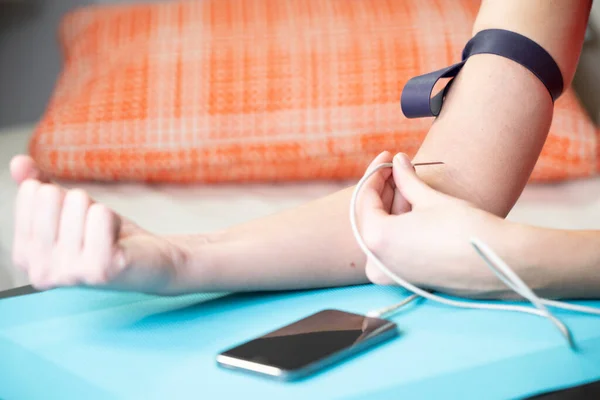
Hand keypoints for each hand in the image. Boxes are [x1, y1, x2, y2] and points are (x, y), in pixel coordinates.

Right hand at [10, 155, 188, 294]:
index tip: (78, 221)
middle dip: (81, 202)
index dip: (63, 196)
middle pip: (51, 195)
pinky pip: (100, 214)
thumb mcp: (69, 208)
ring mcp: (69, 273)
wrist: (153, 262)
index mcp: (24, 255)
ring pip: (78, 202)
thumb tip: (17, 162)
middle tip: (96, 228)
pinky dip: (113, 218)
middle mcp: (40, 270)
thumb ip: (40, 187)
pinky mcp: (99, 270)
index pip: (31, 192)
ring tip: (108, 236)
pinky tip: (118, 240)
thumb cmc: (109, 235)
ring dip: (101, 213)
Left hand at [356, 152, 518, 297]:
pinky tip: (413, 206)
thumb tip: (396, 161)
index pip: (364, 199)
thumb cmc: (466, 229)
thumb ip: (406, 180)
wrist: (502, 263)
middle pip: (370, 217)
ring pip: (381, 233)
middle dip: (383, 190)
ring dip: (391, 207)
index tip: (388, 156)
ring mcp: (390, 275)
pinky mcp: (405, 281)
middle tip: (397, 167)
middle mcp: (377, 262)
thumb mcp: (430, 199)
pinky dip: (398, 226)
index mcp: (377, 240)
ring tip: (409, 184)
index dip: (375, 173)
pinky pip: (392, 248)